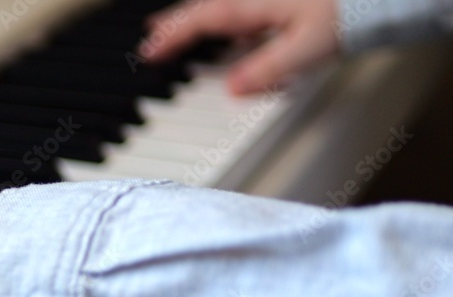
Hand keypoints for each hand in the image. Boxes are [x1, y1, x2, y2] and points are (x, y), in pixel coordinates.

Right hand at [139, 0, 339, 94]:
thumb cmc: (347, 13)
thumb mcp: (307, 48)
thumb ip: (267, 69)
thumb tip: (233, 89)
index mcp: (250, 5)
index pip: (199, 22)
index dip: (171, 38)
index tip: (148, 52)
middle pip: (202, 9)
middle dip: (173, 23)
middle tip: (150, 34)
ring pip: (218, 6)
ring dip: (194, 18)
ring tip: (176, 29)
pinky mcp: (277, 1)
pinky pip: (237, 7)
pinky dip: (222, 18)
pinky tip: (231, 30)